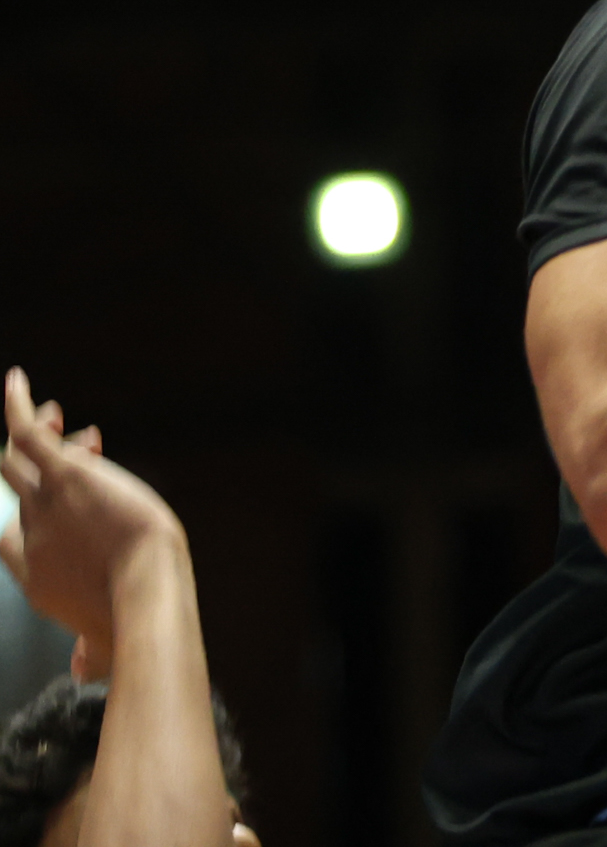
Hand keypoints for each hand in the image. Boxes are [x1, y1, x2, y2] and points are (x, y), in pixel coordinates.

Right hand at [1, 368, 186, 678]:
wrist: (143, 587)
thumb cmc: (128, 618)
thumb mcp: (101, 641)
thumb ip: (91, 655)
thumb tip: (87, 675)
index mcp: (33, 572)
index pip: (8, 537)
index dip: (22, 519)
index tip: (58, 504)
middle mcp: (29, 532)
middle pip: (10, 488)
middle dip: (26, 468)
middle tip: (68, 448)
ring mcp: (42, 500)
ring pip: (15, 455)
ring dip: (28, 430)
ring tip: (45, 408)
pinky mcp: (64, 472)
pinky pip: (27, 431)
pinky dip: (19, 405)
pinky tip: (18, 381)